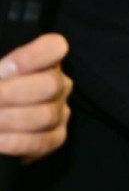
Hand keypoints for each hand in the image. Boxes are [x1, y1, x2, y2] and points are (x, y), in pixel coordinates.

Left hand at [0, 34, 72, 161]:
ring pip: (47, 115)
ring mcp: (60, 111)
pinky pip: (44, 142)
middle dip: (11, 94)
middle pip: (50, 84)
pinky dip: (18, 143)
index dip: (29, 58)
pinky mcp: (56, 137)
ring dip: (10, 119)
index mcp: (44, 60)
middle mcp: (59, 83)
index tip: (1, 70)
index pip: (54, 47)